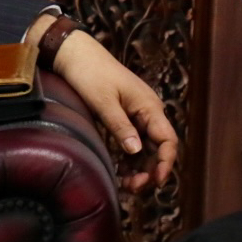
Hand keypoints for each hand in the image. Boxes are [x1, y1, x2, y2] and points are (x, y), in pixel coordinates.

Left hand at [50, 29, 178, 193]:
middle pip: (158, 148)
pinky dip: (129, 158)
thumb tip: (136, 152)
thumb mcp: (103, 101)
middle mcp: (147, 111)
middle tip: (133, 188)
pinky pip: (133, 141)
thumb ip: (120, 126)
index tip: (155, 181)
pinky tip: (120, 171)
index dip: (165, 163)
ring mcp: (136, 114)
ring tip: (126, 184)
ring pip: (146, 147)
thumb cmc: (89, 73)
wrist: (74, 53)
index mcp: (148, 106)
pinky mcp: (123, 116)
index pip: (168, 140)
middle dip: (150, 170)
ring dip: (139, 167)